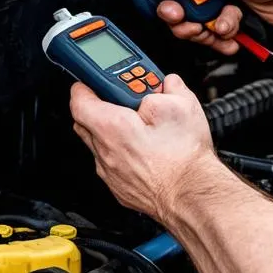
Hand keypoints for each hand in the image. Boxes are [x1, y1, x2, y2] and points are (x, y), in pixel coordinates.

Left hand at [70, 75, 217, 219]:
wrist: (192, 194)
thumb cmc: (184, 158)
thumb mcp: (182, 105)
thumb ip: (169, 87)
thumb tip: (166, 84)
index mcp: (112, 126)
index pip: (79, 99)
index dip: (85, 84)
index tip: (94, 78)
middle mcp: (105, 152)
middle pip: (85, 122)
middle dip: (98, 106)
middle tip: (121, 98)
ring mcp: (112, 173)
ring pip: (100, 145)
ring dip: (113, 132)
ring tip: (141, 125)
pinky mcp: (121, 189)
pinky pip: (113, 165)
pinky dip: (123, 154)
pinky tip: (146, 151)